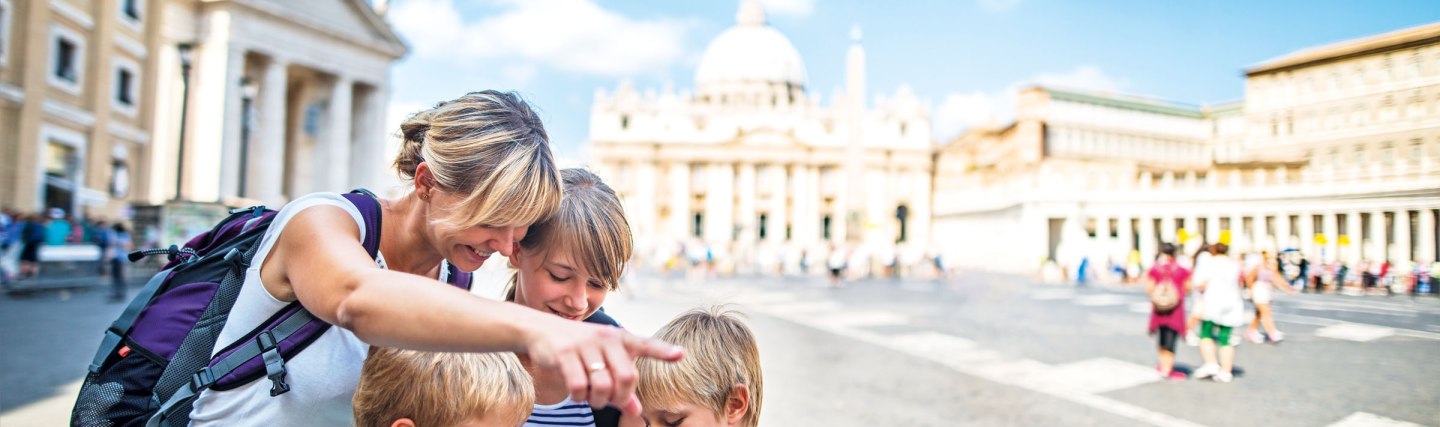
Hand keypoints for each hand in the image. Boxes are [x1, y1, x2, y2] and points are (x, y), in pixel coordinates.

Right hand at [523, 316, 683, 413]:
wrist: (542, 329)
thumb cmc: (580, 348)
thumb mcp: (603, 361)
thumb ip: (620, 384)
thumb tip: (636, 410)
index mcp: (620, 338)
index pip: (646, 344)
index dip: (663, 351)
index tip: (681, 355)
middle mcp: (606, 338)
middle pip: (627, 377)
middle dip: (621, 397)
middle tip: (610, 401)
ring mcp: (585, 344)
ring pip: (603, 385)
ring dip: (598, 400)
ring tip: (592, 398)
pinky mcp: (565, 353)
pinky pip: (579, 385)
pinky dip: (579, 397)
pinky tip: (577, 393)